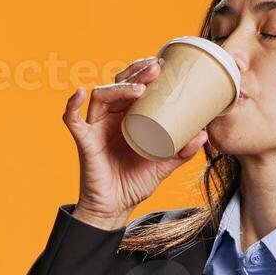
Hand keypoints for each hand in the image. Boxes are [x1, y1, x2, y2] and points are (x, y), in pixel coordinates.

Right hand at [63, 55, 209, 228]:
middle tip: (156, 69)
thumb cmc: (135, 182)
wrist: (115, 208)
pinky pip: (72, 119)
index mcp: (130, 117)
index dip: (146, 73)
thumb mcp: (164, 165)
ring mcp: (96, 127)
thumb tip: (203, 134)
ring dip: (119, 88)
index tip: (164, 66)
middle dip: (137, 73)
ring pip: (101, 95)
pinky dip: (72, 105)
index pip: (135, 86)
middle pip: (119, 84)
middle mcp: (112, 117)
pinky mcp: (84, 140)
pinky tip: (78, 93)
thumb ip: (181, 151)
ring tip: (139, 90)